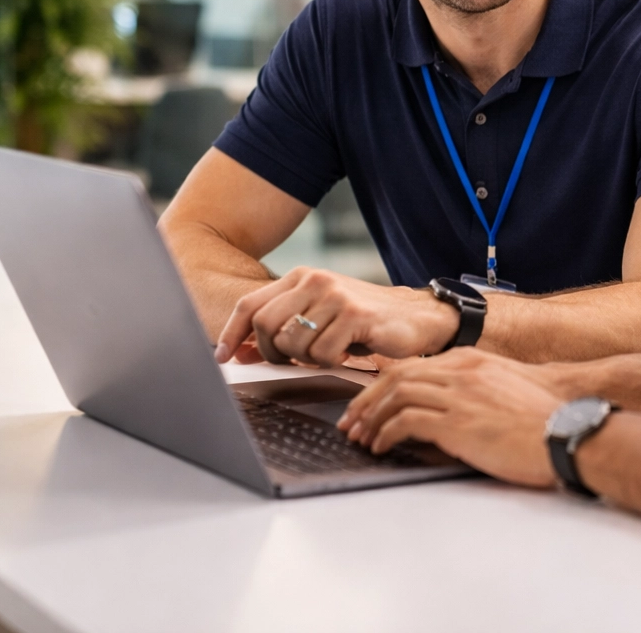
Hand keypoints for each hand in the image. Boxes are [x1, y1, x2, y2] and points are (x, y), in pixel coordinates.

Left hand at [213, 267, 458, 366]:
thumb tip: (240, 351)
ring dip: (307, 359)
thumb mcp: (320, 314)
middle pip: (264, 325)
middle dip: (272, 353)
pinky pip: (322, 353)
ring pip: (292, 343)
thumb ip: (284, 324)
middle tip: (291, 362)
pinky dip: (332, 361)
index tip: (223, 358)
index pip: (249, 305)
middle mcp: (315, 280)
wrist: (417, 316)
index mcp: (301, 277)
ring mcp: (334, 295)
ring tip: (329, 351)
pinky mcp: (354, 315)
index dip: (231, 335)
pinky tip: (349, 350)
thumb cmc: (365, 320)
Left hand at [338, 349, 563, 487]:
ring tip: (361, 437)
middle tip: (352, 421)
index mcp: (472, 361)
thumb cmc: (544, 419)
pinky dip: (387, 434)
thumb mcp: (506, 390)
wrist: (569, 432)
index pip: (414, 366)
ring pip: (396, 396)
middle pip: (397, 377)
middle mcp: (461, 372)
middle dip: (367, 400)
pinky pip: (406, 421)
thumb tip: (447, 411)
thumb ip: (475, 390)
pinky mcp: (458, 422)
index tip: (369, 404)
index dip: (384, 385)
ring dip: (371, 418)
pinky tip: (382, 446)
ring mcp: (459, 395)